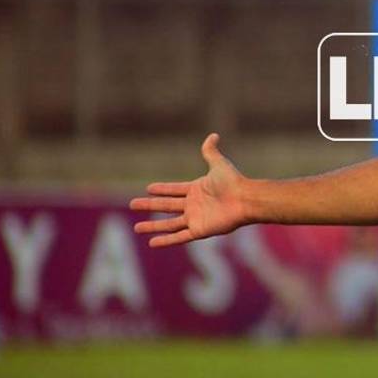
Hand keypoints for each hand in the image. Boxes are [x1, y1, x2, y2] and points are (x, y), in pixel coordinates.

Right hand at [130, 133, 247, 247]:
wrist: (245, 199)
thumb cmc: (234, 182)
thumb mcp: (219, 164)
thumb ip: (211, 152)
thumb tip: (213, 135)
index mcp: (197, 190)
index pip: (174, 190)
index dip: (162, 189)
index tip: (148, 189)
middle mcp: (194, 205)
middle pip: (166, 206)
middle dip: (149, 205)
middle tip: (133, 204)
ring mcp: (195, 219)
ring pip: (169, 224)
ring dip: (153, 227)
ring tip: (136, 228)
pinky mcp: (199, 231)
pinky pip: (179, 237)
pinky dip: (166, 240)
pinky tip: (152, 243)